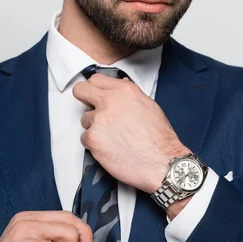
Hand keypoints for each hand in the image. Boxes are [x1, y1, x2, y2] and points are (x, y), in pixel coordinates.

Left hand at [72, 74, 188, 193]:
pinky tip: (110, 148)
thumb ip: (128, 96)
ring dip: (94, 127)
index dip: (95, 88)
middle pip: (81, 90)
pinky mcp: (92, 138)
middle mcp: (109, 101)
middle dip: (84, 98)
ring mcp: (99, 119)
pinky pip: (85, 138)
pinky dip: (94, 144)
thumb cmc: (159, 138)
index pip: (96, 79)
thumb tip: (117, 89)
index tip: (95, 94)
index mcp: (124, 91)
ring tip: (112, 137)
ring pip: (85, 119)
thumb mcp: (148, 106)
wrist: (161, 162)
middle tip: (91, 109)